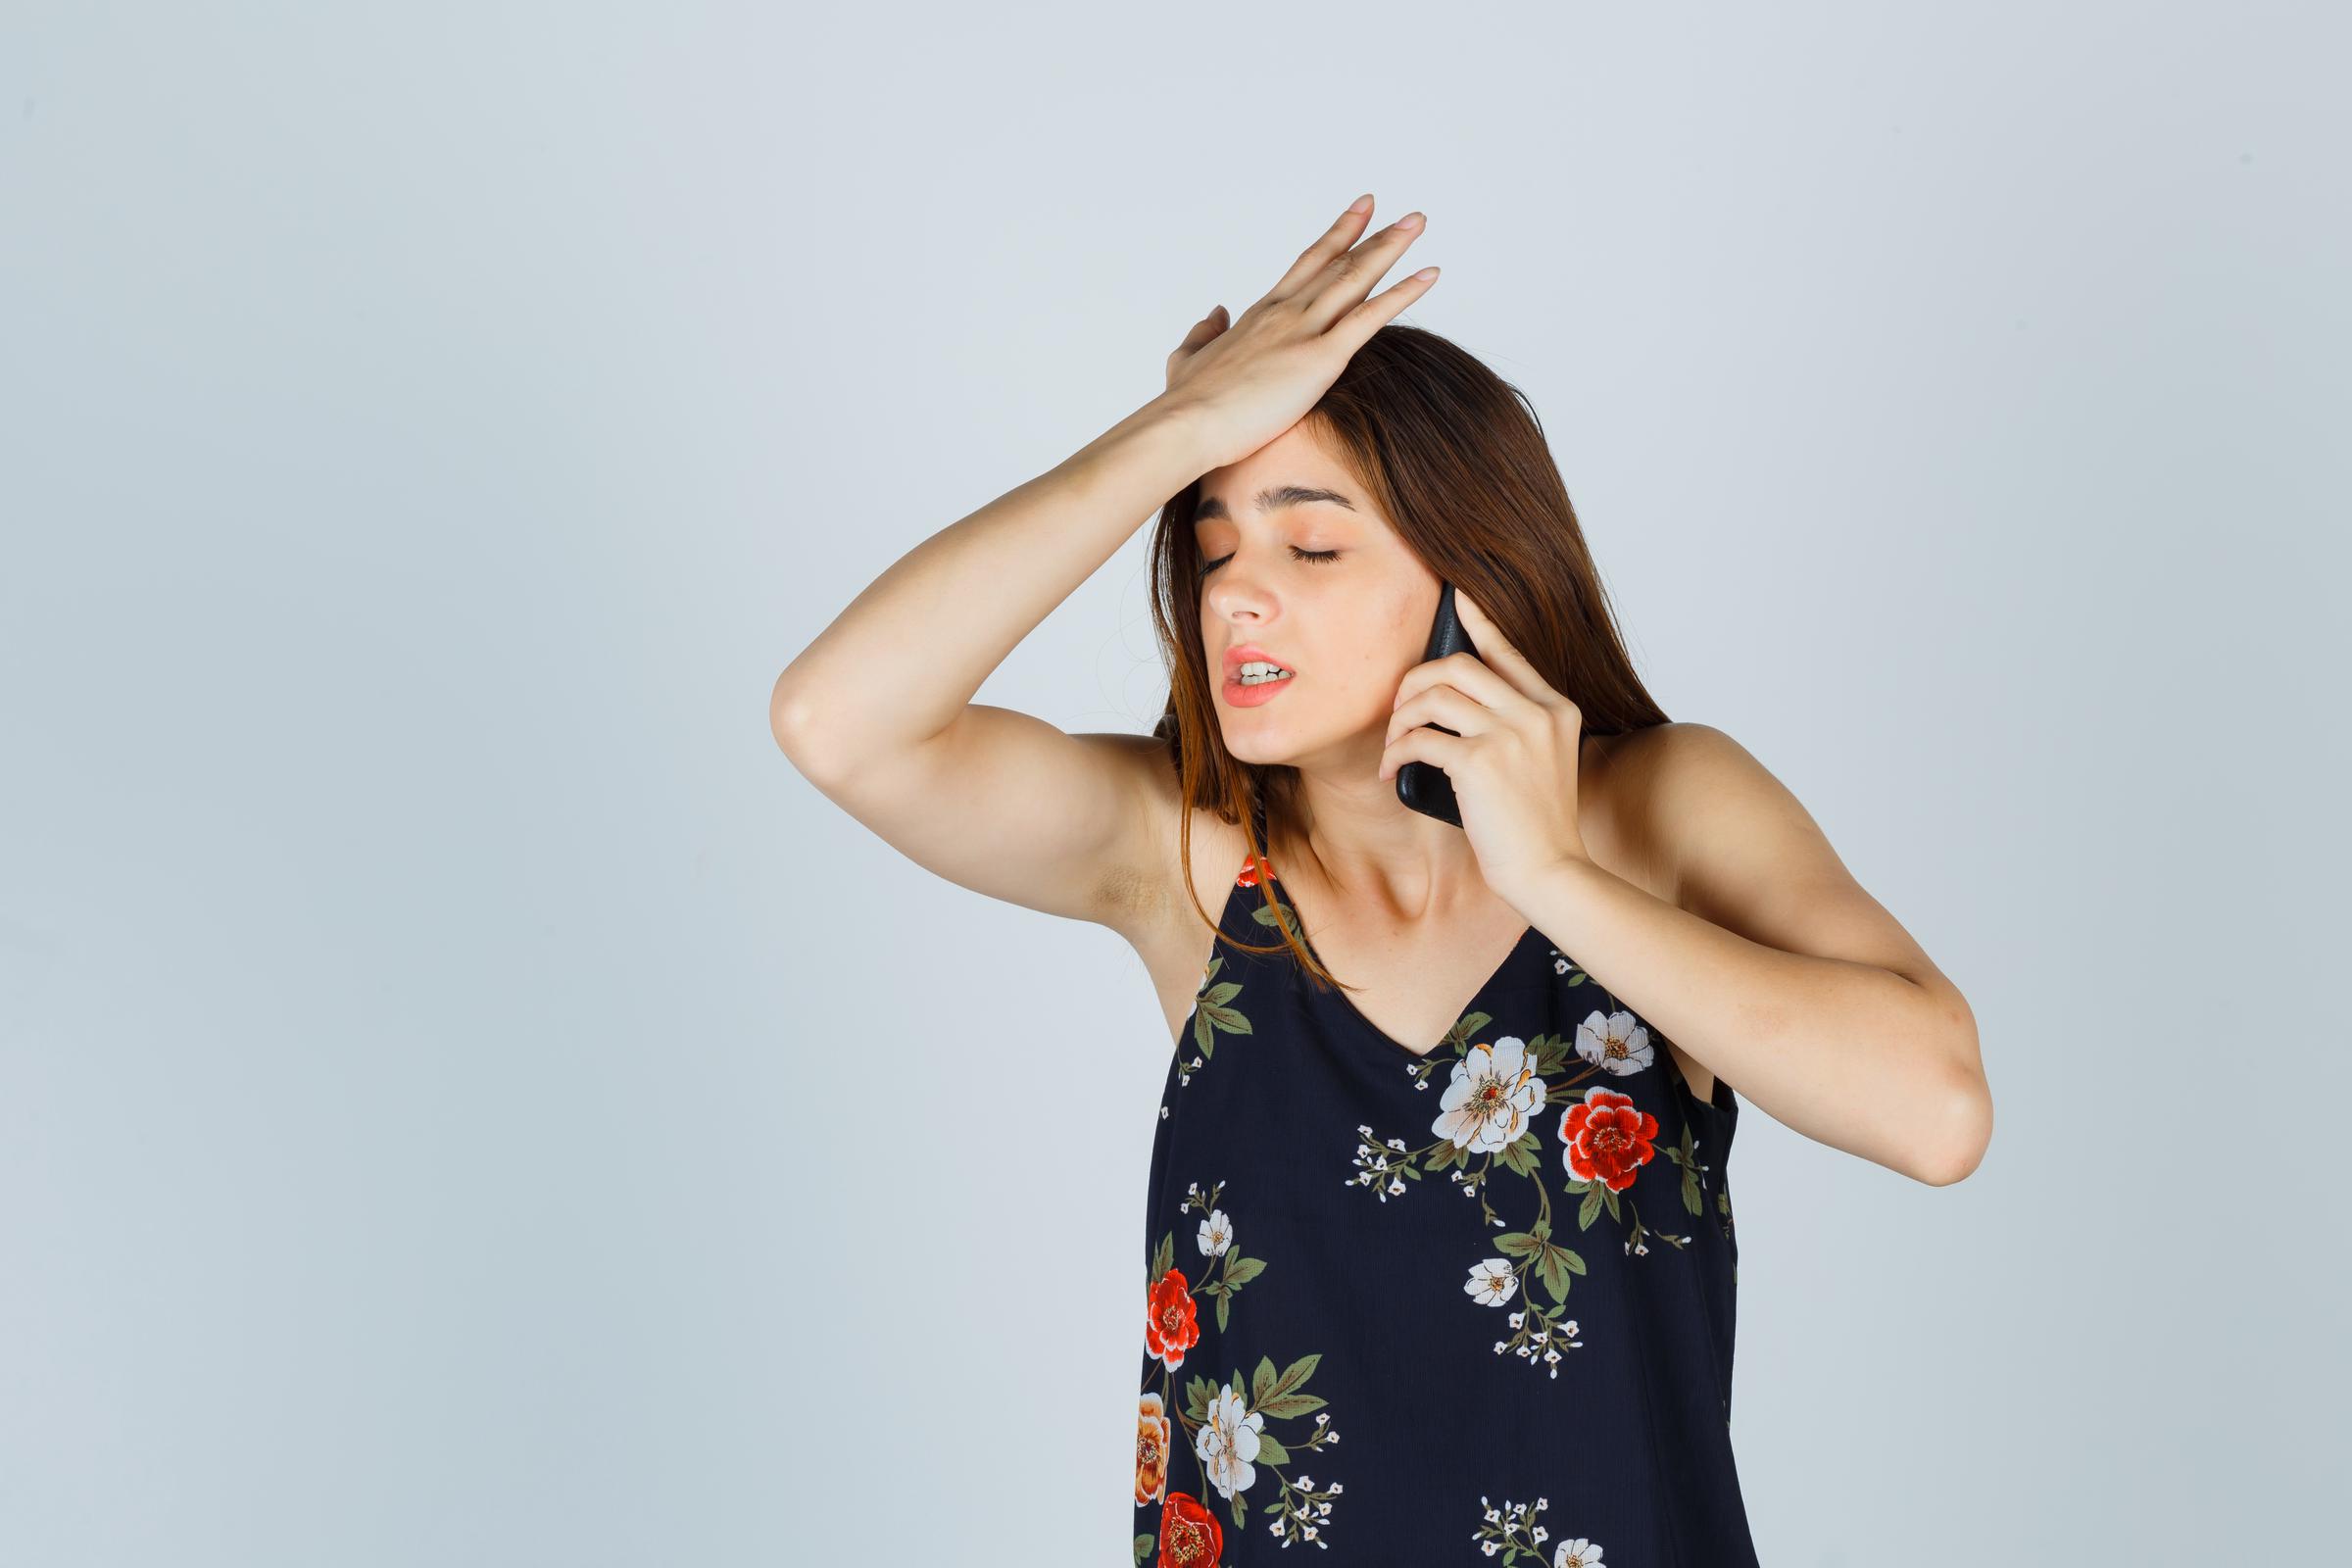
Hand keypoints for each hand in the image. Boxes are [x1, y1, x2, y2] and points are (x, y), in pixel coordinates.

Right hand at [1156, 195, 1439, 470]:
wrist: (1184, 424)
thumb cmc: (1185, 403)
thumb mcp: (1187, 358)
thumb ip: (1204, 331)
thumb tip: (1216, 310)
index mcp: (1260, 315)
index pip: (1307, 267)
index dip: (1336, 239)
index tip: (1360, 213)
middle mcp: (1286, 313)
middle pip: (1338, 264)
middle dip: (1373, 235)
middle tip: (1405, 215)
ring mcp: (1303, 331)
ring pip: (1356, 278)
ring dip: (1391, 248)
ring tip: (1419, 223)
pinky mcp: (1320, 358)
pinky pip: (1371, 318)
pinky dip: (1403, 293)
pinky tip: (1430, 274)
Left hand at [1376, 588, 1593, 903]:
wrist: (1551, 870)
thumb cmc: (1538, 826)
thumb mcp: (1543, 763)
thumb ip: (1515, 726)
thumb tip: (1455, 702)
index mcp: (1556, 708)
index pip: (1507, 652)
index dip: (1477, 622)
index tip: (1456, 600)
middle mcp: (1536, 713)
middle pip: (1458, 665)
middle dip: (1416, 681)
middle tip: (1399, 709)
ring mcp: (1510, 735)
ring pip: (1433, 696)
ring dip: (1400, 719)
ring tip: (1393, 745)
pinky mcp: (1480, 762)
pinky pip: (1420, 739)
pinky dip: (1396, 752)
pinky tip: (1391, 771)